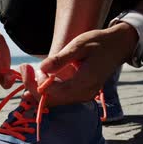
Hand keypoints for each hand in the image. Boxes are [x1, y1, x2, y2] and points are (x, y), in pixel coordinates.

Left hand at [20, 23, 137, 105]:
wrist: (118, 46)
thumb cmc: (100, 42)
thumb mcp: (79, 45)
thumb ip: (61, 58)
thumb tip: (42, 69)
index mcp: (84, 83)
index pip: (52, 93)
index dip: (34, 83)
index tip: (25, 67)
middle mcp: (84, 94)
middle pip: (51, 100)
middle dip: (33, 87)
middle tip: (24, 68)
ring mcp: (84, 96)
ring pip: (55, 100)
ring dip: (39, 89)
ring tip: (30, 70)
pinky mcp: (82, 93)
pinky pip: (61, 97)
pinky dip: (48, 89)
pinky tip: (39, 77)